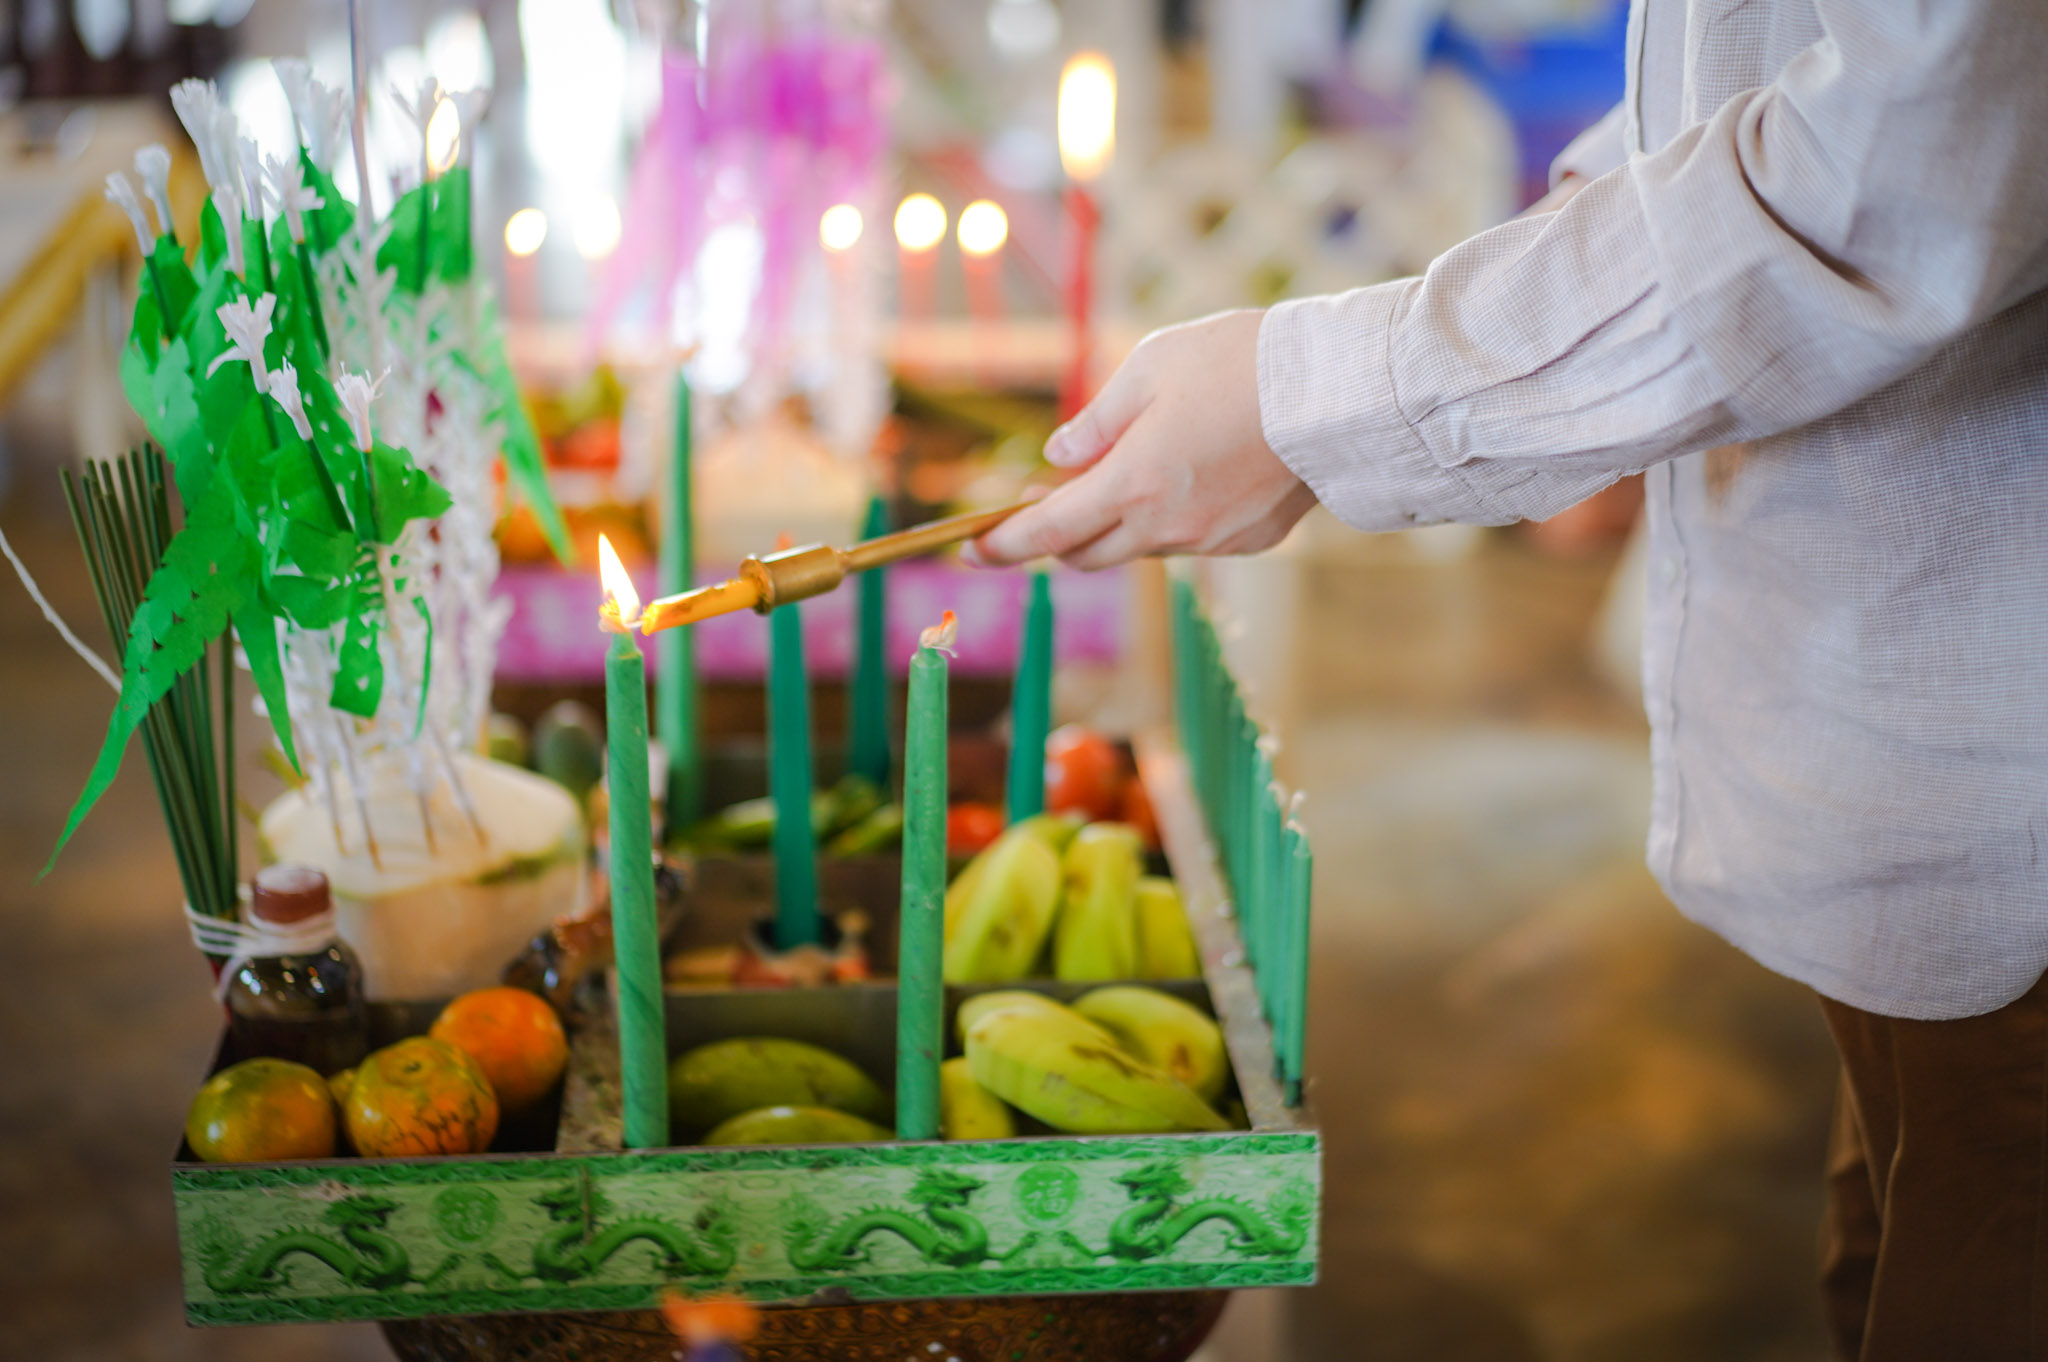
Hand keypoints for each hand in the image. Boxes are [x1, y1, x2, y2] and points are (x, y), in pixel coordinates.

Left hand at [967, 309, 1317, 570]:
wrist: (1338, 387)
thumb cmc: (1238, 362)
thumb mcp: (1148, 369)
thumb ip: (1095, 422)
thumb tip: (1058, 457)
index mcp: (1132, 485)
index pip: (1047, 533)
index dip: (1003, 545)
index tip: (971, 549)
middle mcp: (1168, 526)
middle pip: (1090, 553)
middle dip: (1058, 534)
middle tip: (1047, 496)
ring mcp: (1213, 540)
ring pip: (1144, 544)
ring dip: (1123, 520)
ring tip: (1135, 465)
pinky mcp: (1253, 540)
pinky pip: (1194, 538)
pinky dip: (1177, 515)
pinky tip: (1197, 472)